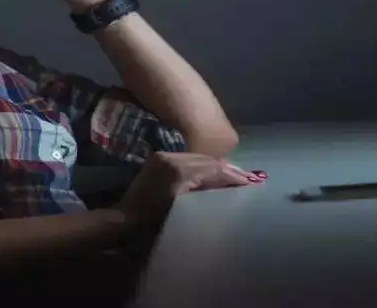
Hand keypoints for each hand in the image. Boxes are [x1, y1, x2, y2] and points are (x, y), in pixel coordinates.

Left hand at [116, 151, 263, 228]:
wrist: (126, 217)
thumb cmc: (154, 220)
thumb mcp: (184, 207)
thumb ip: (206, 191)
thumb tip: (228, 184)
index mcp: (179, 171)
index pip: (214, 168)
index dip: (234, 174)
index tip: (251, 181)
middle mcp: (173, 158)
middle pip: (208, 160)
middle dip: (229, 169)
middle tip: (248, 178)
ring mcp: (165, 156)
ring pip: (199, 158)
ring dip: (217, 166)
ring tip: (235, 175)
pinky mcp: (160, 158)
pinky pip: (188, 158)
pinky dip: (203, 165)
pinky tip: (213, 173)